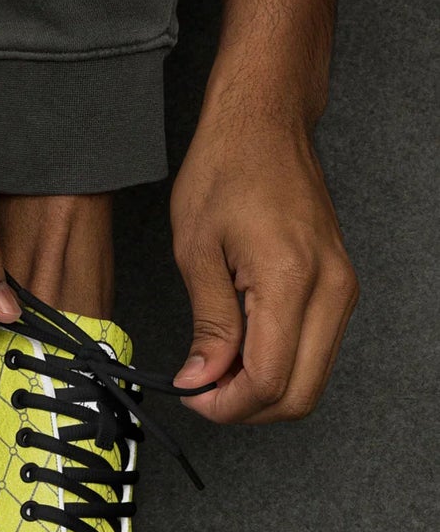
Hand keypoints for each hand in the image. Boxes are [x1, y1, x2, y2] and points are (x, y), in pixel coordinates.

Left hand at [170, 101, 358, 423]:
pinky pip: (315, 348)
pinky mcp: (338, 285)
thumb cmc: (226, 170)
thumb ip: (209, 324)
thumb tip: (202, 378)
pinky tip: (239, 349)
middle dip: (246, 407)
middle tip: (200, 390)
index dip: (226, 404)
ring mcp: (342, 288)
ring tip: (213, 368)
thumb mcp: (196, 252)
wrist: (265, 124)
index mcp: (292, 281)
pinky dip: (278, 363)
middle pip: (301, 394)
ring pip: (312, 378)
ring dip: (262, 389)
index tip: (189, 395)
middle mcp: (331, 290)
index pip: (270, 380)